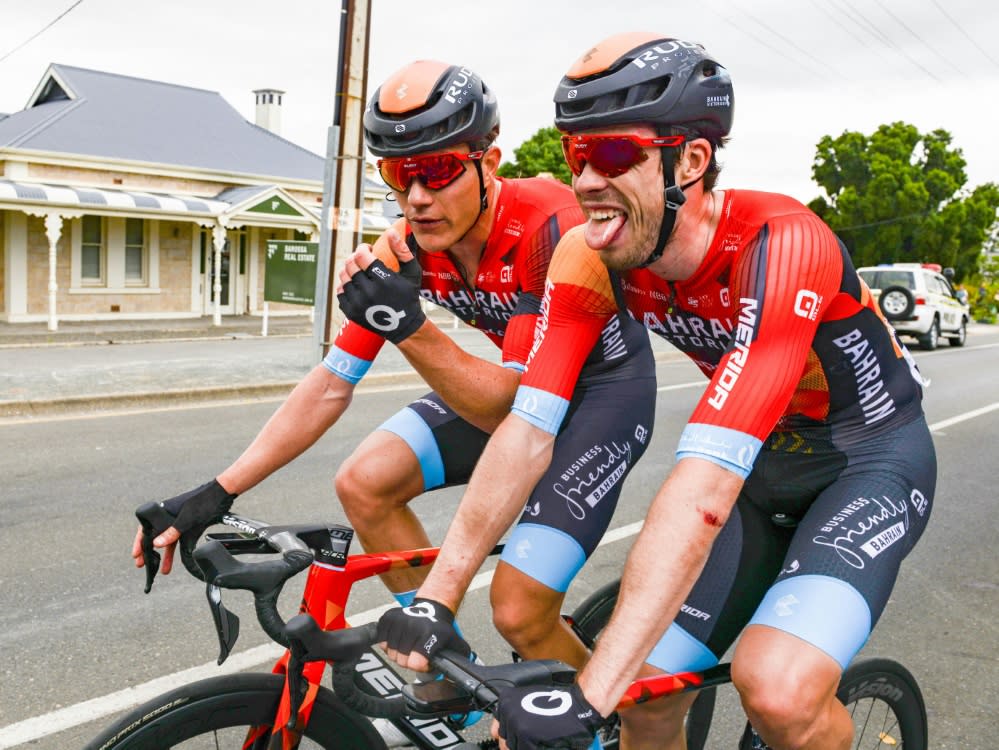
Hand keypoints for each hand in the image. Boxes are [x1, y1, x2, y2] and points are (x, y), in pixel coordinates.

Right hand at [130, 479, 236, 573]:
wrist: (222, 493)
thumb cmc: (204, 501)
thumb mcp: (187, 519)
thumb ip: (172, 532)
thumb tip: (156, 544)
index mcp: (164, 511)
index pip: (146, 528)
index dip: (140, 542)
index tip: (136, 555)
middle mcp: (169, 516)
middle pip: (156, 536)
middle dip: (149, 551)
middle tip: (142, 564)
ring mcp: (180, 520)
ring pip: (169, 540)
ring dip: (165, 555)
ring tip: (162, 570)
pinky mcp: (190, 524)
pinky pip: (180, 539)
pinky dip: (178, 550)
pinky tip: (177, 560)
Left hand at [337, 230, 424, 344]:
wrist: (403, 325)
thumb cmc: (409, 296)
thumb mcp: (412, 273)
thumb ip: (402, 251)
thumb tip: (391, 231)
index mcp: (383, 280)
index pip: (361, 255)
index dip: (363, 248)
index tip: (368, 249)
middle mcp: (369, 292)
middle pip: (350, 264)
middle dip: (356, 257)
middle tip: (363, 260)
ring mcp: (358, 303)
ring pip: (343, 276)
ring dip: (350, 270)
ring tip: (359, 271)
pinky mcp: (351, 312)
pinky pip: (340, 291)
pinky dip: (346, 285)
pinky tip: (356, 285)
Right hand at [375, 598, 470, 670]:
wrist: (430, 607)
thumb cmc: (441, 631)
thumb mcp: (456, 644)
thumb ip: (459, 662)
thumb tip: (460, 677)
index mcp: (430, 634)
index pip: (415, 664)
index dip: (420, 666)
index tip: (425, 660)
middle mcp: (413, 625)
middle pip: (401, 661)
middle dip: (409, 661)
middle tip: (417, 653)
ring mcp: (399, 620)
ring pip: (390, 653)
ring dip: (399, 653)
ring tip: (409, 645)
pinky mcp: (388, 618)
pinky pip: (381, 642)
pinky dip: (388, 644)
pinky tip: (400, 638)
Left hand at [493, 682, 604, 749]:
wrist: (579, 707)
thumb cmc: (559, 705)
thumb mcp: (529, 704)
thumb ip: (512, 716)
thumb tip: (495, 733)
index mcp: (506, 702)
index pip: (496, 731)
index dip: (510, 737)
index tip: (518, 738)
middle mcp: (508, 712)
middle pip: (506, 742)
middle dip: (520, 743)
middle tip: (536, 737)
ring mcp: (516, 725)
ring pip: (514, 747)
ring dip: (527, 745)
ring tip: (542, 738)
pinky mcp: (526, 737)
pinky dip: (535, 748)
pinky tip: (545, 742)